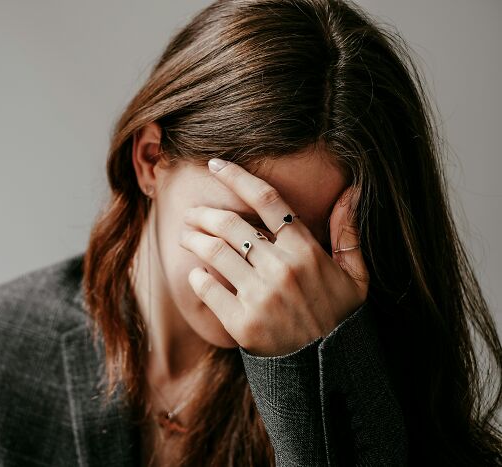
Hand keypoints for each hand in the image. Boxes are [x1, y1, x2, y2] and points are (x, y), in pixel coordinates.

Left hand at [179, 158, 368, 356]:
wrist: (328, 369)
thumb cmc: (339, 317)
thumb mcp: (354, 276)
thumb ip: (347, 234)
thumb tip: (351, 192)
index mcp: (305, 250)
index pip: (267, 199)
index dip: (237, 176)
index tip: (215, 164)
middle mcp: (281, 268)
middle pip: (231, 224)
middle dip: (204, 213)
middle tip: (192, 213)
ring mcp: (260, 295)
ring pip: (214, 252)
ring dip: (193, 239)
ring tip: (185, 236)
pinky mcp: (242, 322)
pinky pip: (208, 288)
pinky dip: (196, 276)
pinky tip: (195, 272)